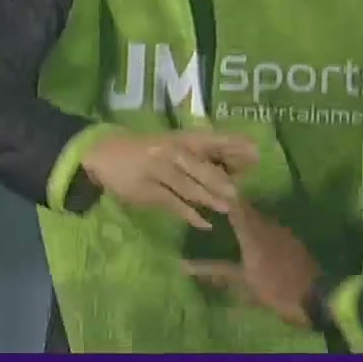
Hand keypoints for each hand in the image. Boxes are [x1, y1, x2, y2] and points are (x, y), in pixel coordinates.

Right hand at [80, 131, 257, 229]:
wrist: (105, 154)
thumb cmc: (148, 149)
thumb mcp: (175, 145)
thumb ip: (201, 156)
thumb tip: (236, 167)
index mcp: (183, 138)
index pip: (213, 140)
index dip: (235, 146)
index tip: (257, 154)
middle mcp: (173, 151)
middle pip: (202, 166)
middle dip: (222, 179)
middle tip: (240, 191)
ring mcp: (159, 170)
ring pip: (189, 186)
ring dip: (210, 198)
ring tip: (228, 208)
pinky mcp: (148, 190)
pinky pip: (173, 204)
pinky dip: (190, 215)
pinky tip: (204, 223)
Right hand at [183, 205, 320, 328]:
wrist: (316, 297)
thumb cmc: (276, 288)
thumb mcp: (242, 282)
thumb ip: (215, 272)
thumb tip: (184, 266)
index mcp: (254, 231)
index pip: (235, 206)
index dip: (223, 197)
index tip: (207, 191)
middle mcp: (269, 225)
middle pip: (248, 210)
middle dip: (232, 207)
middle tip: (214, 208)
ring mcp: (284, 233)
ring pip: (261, 220)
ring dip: (247, 219)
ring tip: (229, 223)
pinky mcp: (293, 243)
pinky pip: (272, 230)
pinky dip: (260, 231)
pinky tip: (253, 240)